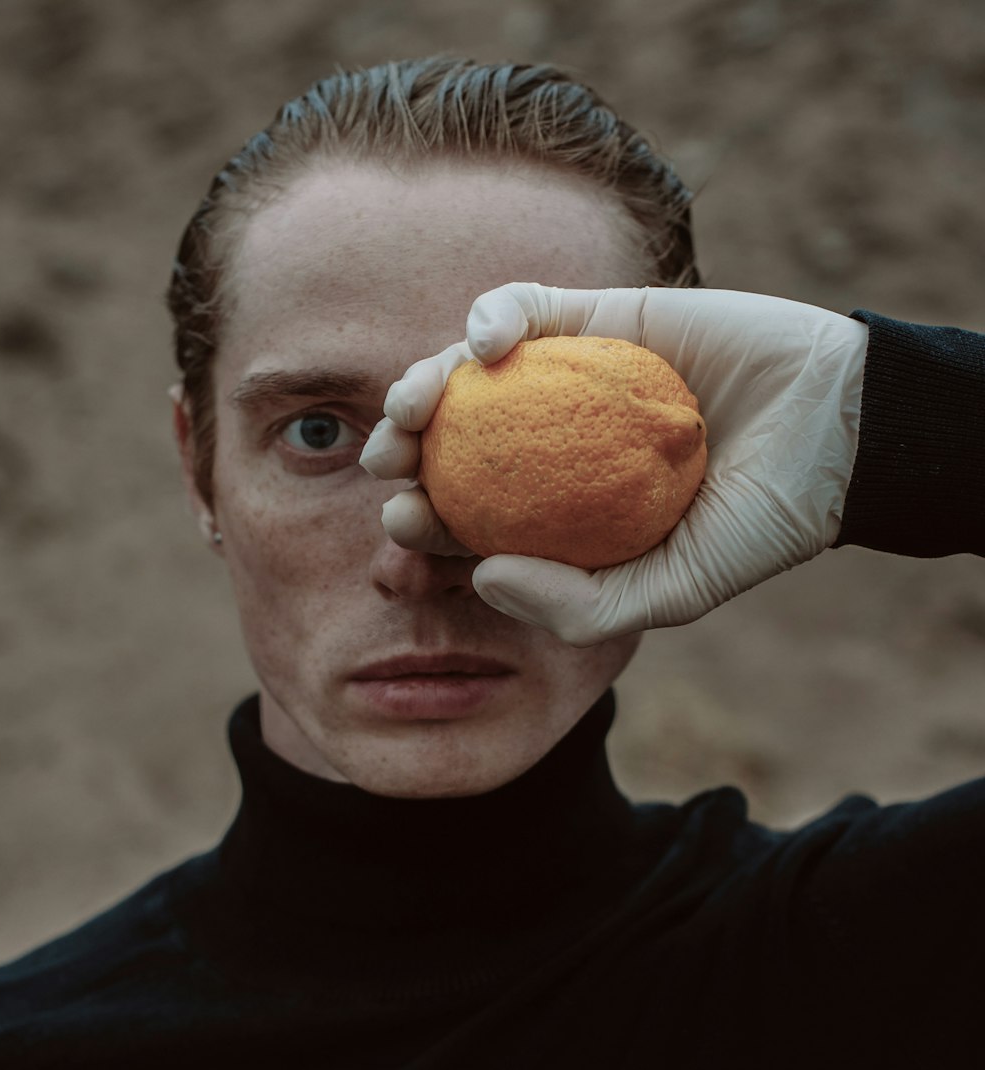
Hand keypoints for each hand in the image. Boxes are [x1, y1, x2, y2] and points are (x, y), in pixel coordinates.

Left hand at [360, 285, 868, 643]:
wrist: (840, 430)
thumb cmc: (763, 522)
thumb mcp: (672, 592)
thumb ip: (582, 606)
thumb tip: (482, 577)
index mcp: (562, 511)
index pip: (471, 517)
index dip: (424, 520)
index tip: (403, 523)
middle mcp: (557, 442)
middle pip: (455, 442)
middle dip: (402, 450)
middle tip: (387, 465)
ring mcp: (574, 377)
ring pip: (472, 372)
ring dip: (426, 381)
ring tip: (412, 406)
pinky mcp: (601, 316)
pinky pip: (530, 306)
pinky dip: (494, 315)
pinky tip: (486, 344)